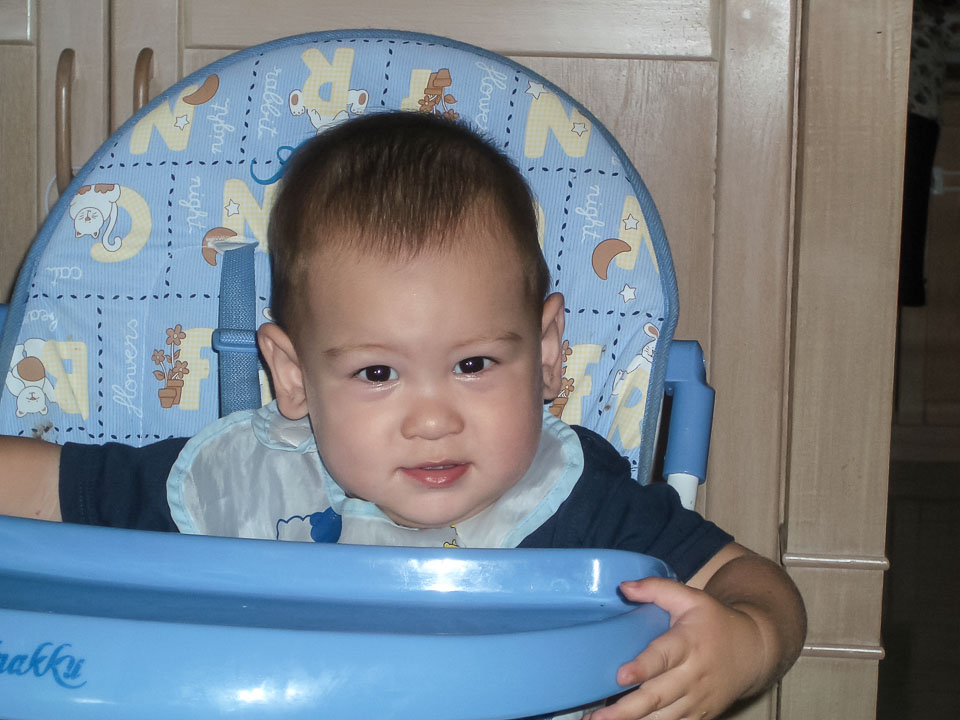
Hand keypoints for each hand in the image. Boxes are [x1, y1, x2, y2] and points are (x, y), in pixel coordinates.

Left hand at [585, 577, 766, 719]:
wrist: (754, 651)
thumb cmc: (714, 622)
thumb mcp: (689, 597)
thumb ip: (655, 588)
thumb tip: (623, 587)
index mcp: (688, 643)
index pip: (663, 657)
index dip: (643, 667)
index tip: (621, 676)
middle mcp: (693, 675)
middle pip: (658, 696)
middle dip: (626, 709)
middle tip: (598, 717)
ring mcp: (697, 700)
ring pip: (663, 718)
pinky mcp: (699, 715)